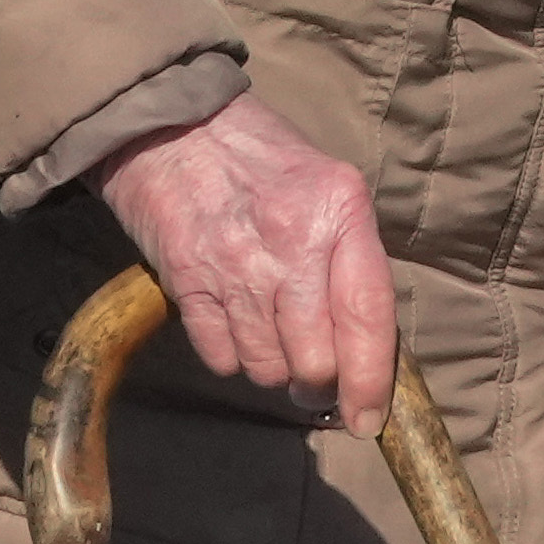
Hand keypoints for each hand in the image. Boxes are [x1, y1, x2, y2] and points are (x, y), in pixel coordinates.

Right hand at [98, 93, 397, 425]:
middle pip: (316, 360)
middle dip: (317, 382)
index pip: (368, 318)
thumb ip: (351, 258)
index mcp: (340, 213)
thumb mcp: (327, 187)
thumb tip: (370, 348)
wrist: (172, 123)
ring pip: (267, 368)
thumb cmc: (261, 160)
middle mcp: (292, 242)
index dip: (371, 381)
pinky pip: (220, 357)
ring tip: (270, 335)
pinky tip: (233, 322)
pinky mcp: (187, 280)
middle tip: (313, 374)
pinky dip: (231, 355)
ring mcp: (236, 264)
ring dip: (273, 369)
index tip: (368, 419)